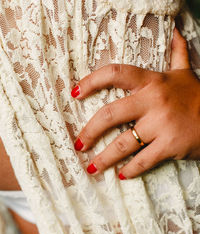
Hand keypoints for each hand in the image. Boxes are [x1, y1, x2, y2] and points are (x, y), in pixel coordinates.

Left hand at [72, 28, 199, 179]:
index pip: (115, 74)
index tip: (75, 93)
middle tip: (79, 144)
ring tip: (92, 167)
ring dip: (104, 158)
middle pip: (110, 114)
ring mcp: (161, 124)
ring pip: (123, 143)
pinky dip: (130, 170)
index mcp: (152, 82)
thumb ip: (176, 53)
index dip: (91, 81)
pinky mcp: (171, 145)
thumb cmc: (197, 97)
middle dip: (90, 131)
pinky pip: (143, 160)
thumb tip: (175, 30)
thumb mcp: (184, 74)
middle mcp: (153, 101)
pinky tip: (121, 174)